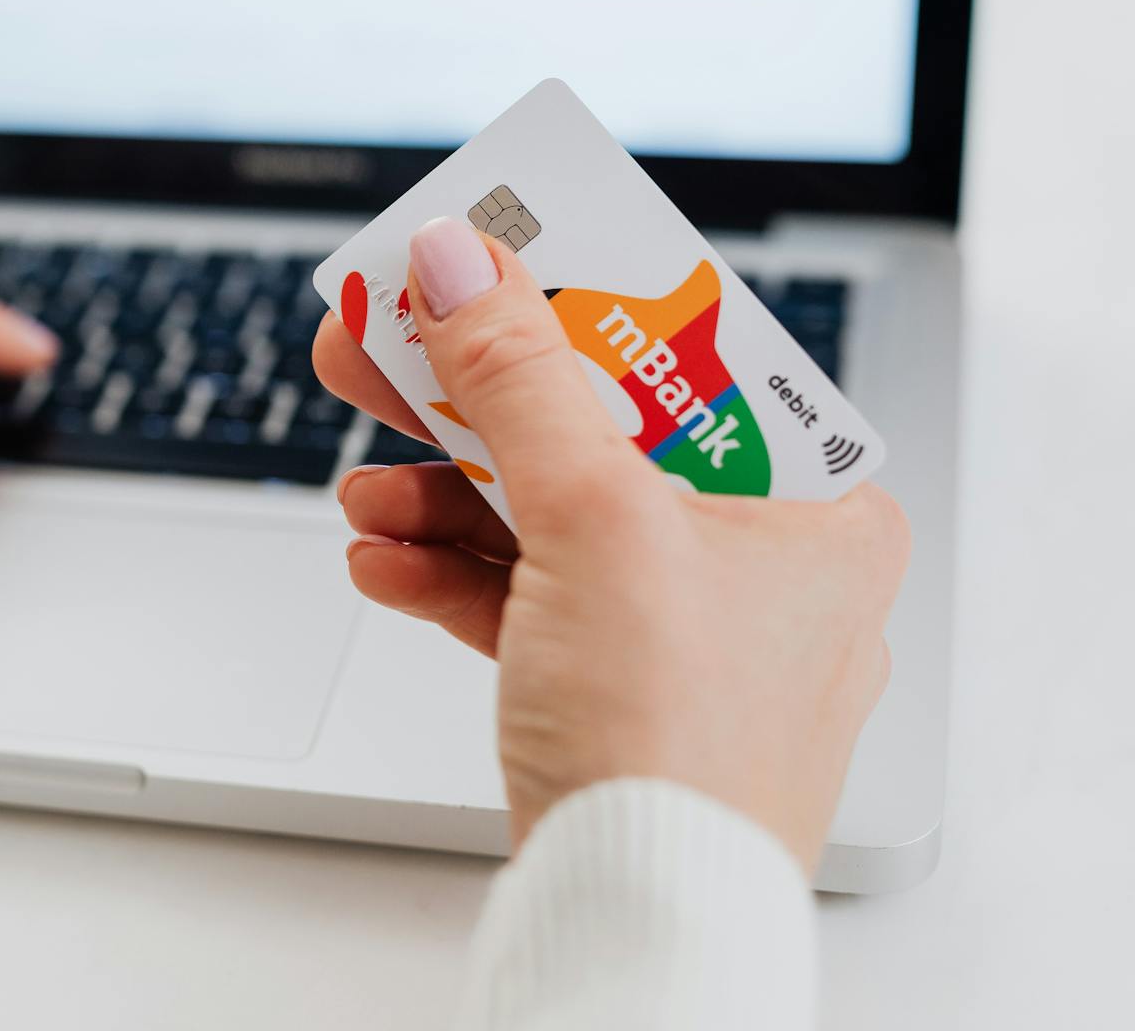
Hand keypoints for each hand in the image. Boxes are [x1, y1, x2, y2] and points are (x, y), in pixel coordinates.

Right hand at [313, 218, 908, 873]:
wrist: (635, 920)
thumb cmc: (677, 745)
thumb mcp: (594, 521)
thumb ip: (520, 378)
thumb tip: (463, 264)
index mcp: (815, 508)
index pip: (689, 357)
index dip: (581, 299)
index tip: (493, 257)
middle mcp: (761, 563)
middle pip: (596, 431)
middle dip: (475, 402)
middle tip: (388, 343)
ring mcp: (682, 629)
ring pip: (546, 516)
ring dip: (443, 498)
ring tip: (362, 489)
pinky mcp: (613, 682)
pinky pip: (525, 594)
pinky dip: (452, 573)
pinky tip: (382, 562)